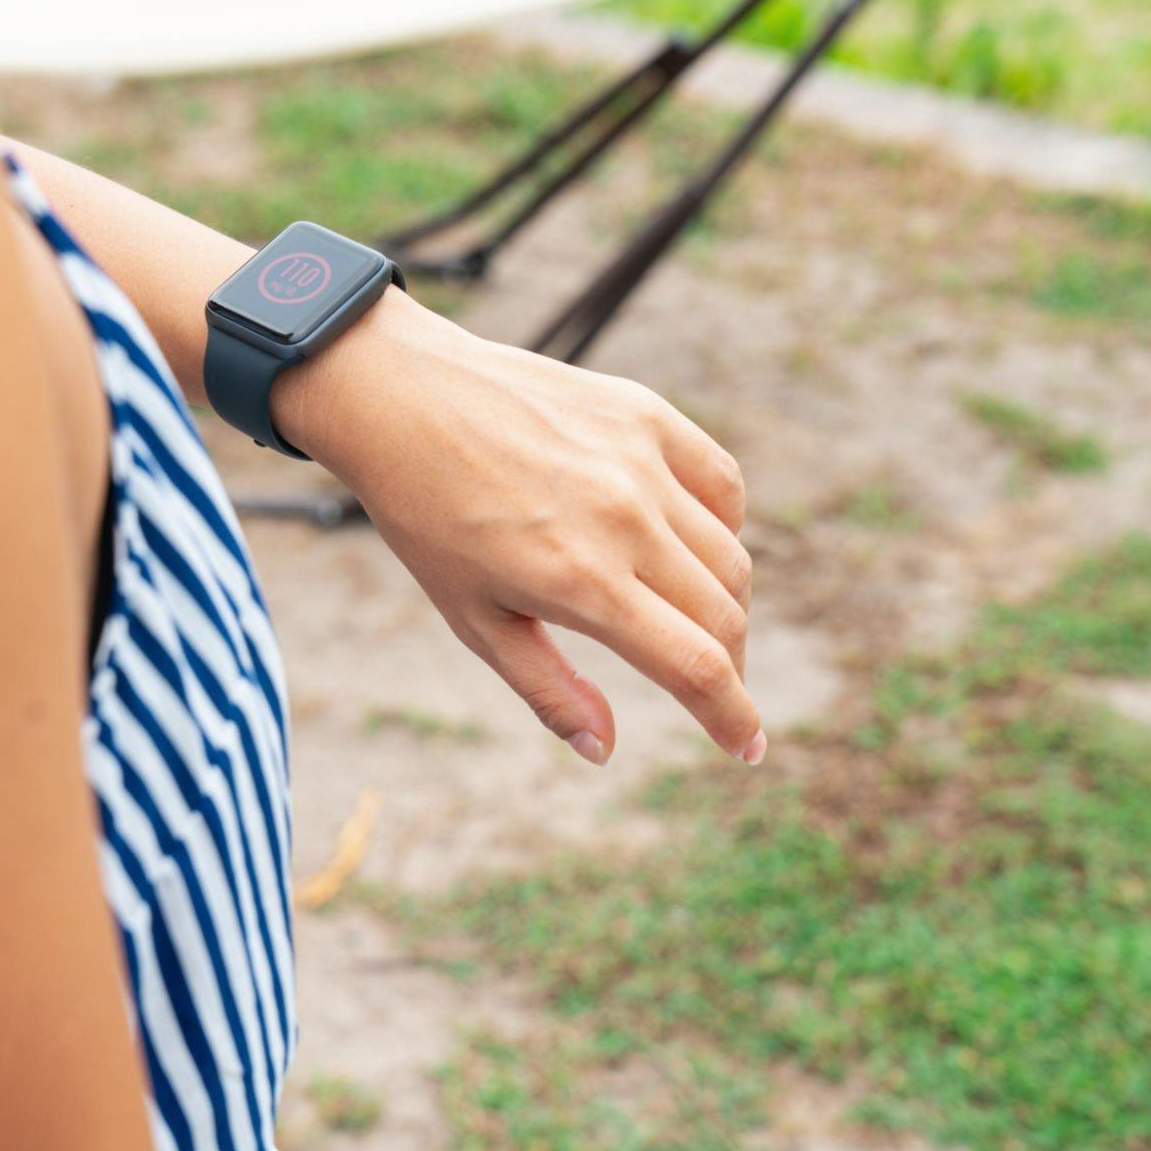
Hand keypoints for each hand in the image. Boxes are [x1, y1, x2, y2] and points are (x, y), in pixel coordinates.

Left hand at [276, 292, 761, 766]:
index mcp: (581, 583)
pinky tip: (693, 545)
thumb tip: (603, 750)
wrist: (402, 400)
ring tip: (691, 620)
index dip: (734, 718)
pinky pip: (722, 482)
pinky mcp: (644, 414)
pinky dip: (725, 525)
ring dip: (726, 604)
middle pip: (723, 616)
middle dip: (730, 670)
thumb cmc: (428, 519)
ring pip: (729, 554)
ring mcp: (640, 461)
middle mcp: (624, 520)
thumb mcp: (474, 620)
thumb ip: (547, 690)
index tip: (748, 749)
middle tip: (711, 688)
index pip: (697, 666)